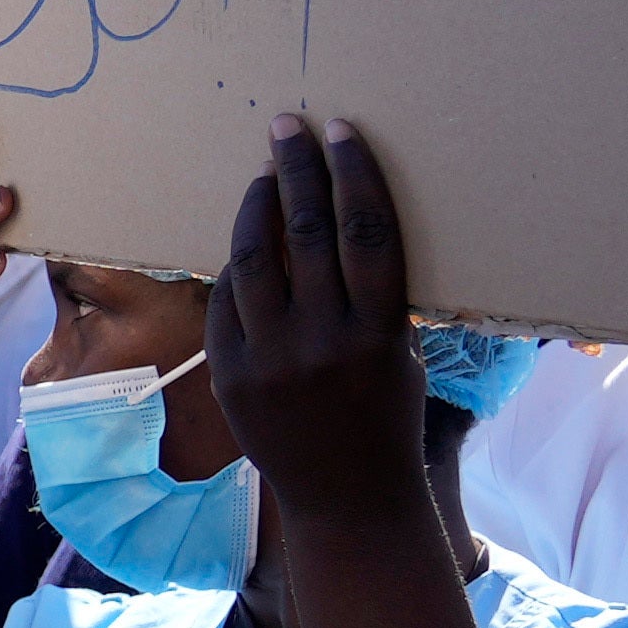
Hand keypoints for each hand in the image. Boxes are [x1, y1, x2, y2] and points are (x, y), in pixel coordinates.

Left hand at [208, 114, 431, 541]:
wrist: (348, 502)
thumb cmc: (387, 419)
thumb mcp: (400, 355)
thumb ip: (372, 297)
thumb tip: (343, 221)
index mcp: (378, 332)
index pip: (365, 230)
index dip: (352, 172)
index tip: (341, 130)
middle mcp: (322, 341)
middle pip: (308, 230)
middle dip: (298, 168)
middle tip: (289, 126)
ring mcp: (270, 359)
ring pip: (255, 257)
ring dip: (258, 206)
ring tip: (264, 175)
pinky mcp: (231, 375)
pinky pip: (228, 302)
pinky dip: (239, 266)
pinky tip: (250, 244)